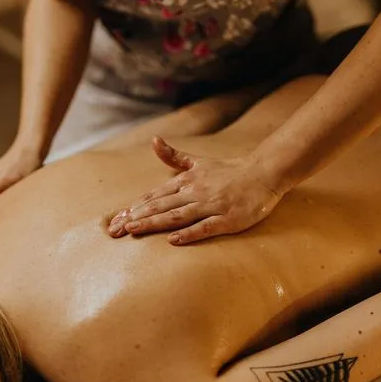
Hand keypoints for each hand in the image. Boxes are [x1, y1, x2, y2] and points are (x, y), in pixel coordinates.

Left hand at [107, 137, 283, 244]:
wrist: (264, 173)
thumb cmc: (229, 171)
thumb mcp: (199, 161)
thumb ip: (174, 156)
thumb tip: (153, 141)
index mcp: (187, 181)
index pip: (155, 196)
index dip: (135, 207)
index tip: (116, 218)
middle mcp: (195, 192)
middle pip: (161, 207)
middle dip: (137, 218)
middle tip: (115, 230)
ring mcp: (211, 205)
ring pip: (177, 216)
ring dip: (154, 223)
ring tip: (133, 230)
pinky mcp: (228, 219)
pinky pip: (205, 227)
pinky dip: (189, 233)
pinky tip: (173, 240)